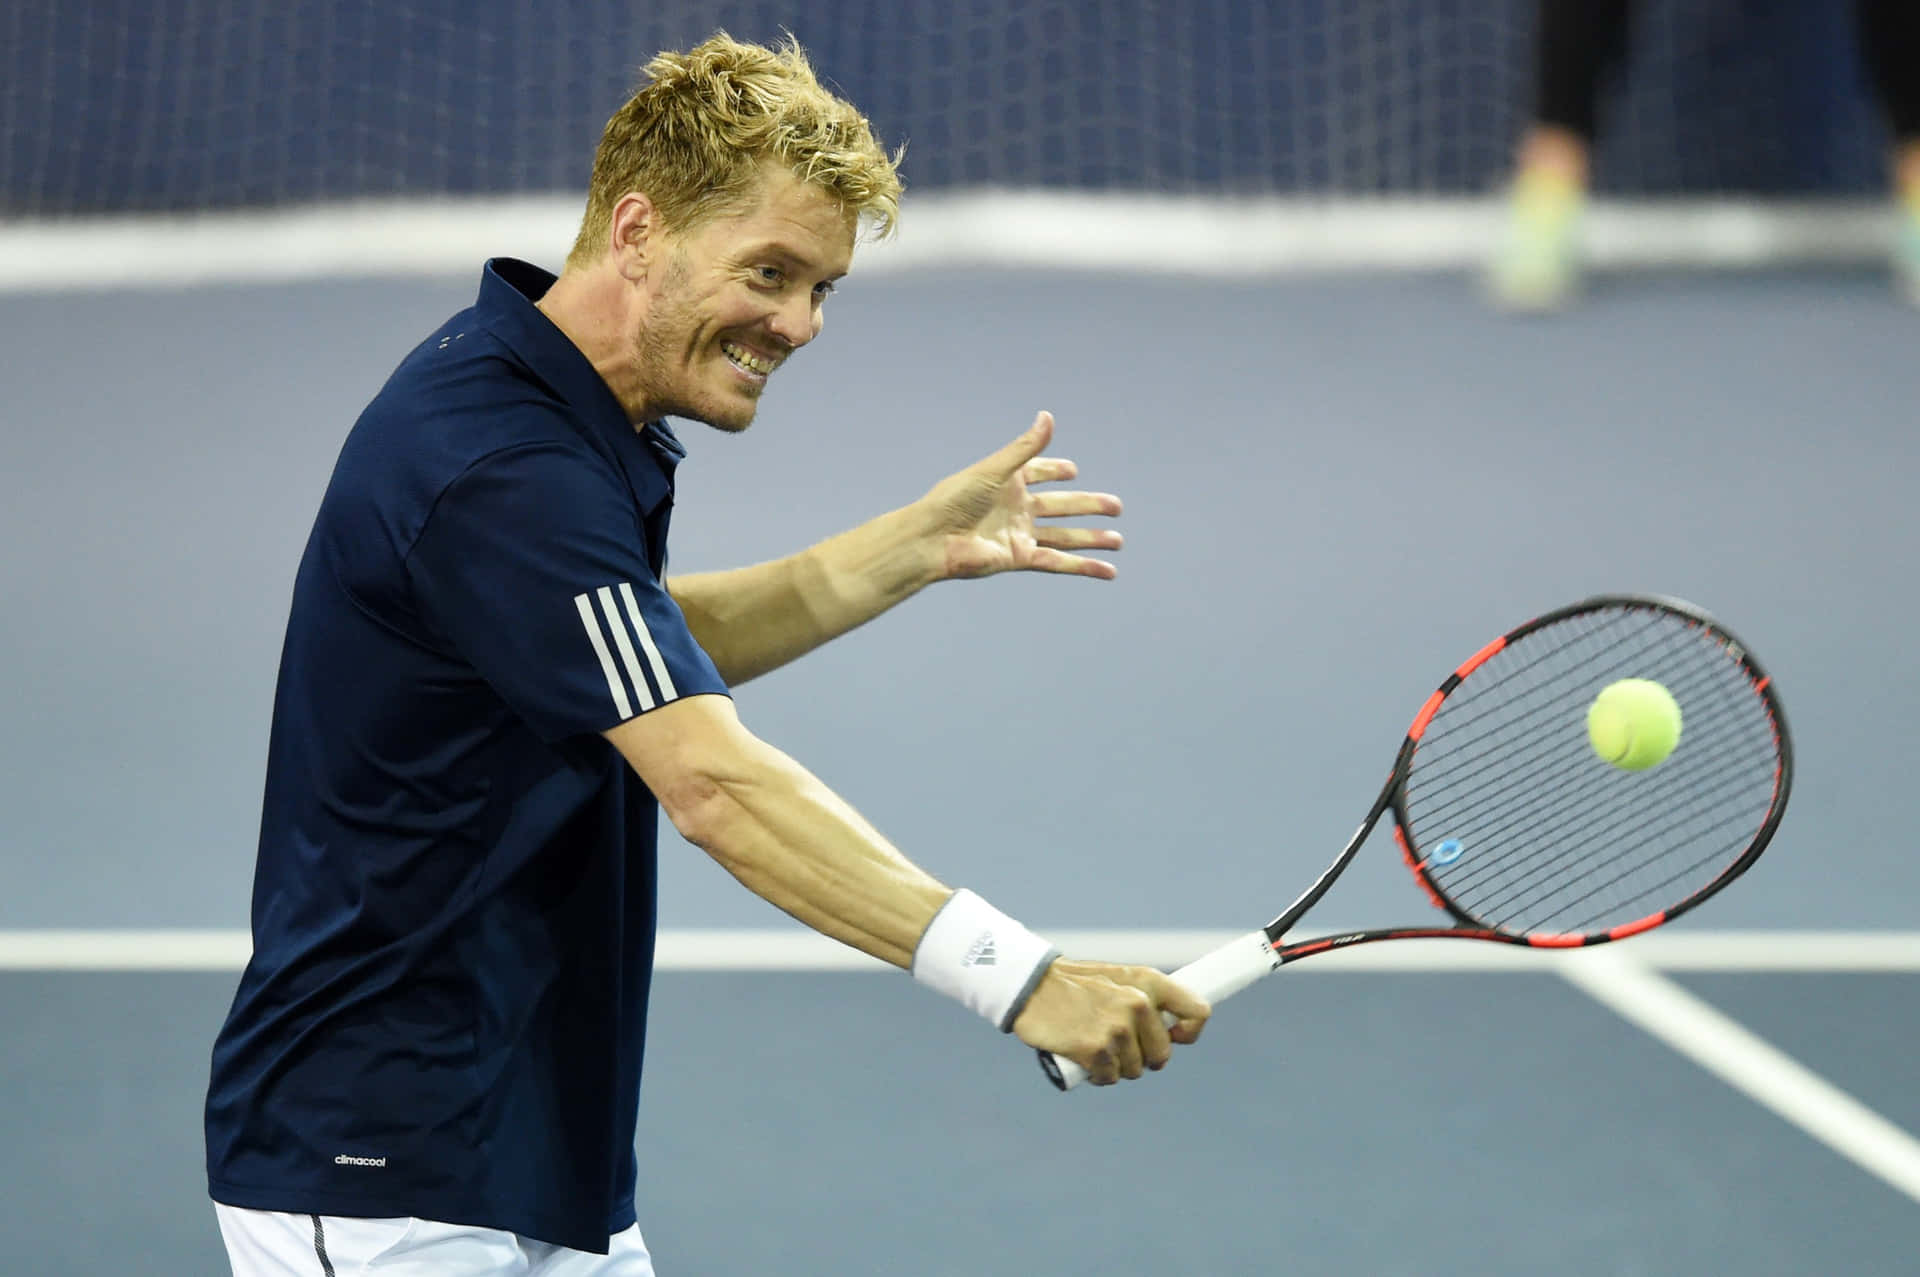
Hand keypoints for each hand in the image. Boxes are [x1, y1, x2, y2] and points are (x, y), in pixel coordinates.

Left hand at [920, 412, 1123, 580]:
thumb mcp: (995, 470)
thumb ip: (1025, 448)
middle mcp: (1016, 508)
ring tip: (1118, 540)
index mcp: (1008, 482)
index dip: (1054, 470)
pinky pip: (1058, 561)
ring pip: (1064, 536)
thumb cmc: (955, 499)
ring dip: (1091, 538)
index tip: (1072, 471)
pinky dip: (1082, 566)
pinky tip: (1106, 570)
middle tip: (1116, 507)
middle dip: (1089, 506)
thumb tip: (1048, 417)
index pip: (1038, 472)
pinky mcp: (1020, 558)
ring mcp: (1020, 534)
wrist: (934, 539)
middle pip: (1061, 507)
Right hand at [1012, 959, 1210, 1084]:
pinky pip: (1110, 1078)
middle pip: (1162, 1055)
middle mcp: (1137, 1004)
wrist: (1030, 987)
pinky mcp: (1096, 1050)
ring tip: (1095, 1045)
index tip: (1175, 1038)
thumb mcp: (1117, 978)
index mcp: (1148, 982)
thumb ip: (1146, 999)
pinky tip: (1084, 1058)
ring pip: (1135, 1070)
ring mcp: (1117, 1029)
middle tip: (1117, 1043)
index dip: (1189, 1033)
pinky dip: (1098, 1075)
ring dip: (1116, 1066)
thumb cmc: (1075, 985)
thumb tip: (1173, 1033)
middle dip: (1142, 1056)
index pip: (1198, 1012)